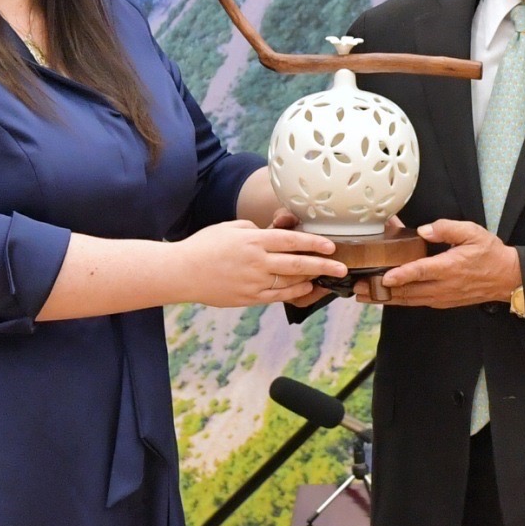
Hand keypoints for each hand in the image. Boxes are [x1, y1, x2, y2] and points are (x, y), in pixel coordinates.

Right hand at [174, 220, 346, 307]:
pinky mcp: (248, 298)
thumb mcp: (231, 227)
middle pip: (297, 264)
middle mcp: (257, 262)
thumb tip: (272, 236)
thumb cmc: (205, 245)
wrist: (182, 272)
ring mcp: (253, 282)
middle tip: (342, 267)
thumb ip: (255, 231)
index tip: (332, 245)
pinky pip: (277, 296)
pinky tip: (305, 288)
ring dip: (311, 279)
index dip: (314, 243)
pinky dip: (294, 292)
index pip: (291, 241)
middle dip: (323, 265)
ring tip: (326, 278)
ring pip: (290, 282)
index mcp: (253, 240)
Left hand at [377, 219, 520, 307]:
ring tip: (363, 295)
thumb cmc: (489, 253)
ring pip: (408, 300)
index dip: (401, 274)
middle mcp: (442, 286)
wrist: (506, 278)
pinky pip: (416, 302)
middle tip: (358, 287)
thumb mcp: (472, 233)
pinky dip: (398, 300)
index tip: (383, 277)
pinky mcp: (441, 301)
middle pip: (407, 291)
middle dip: (381, 290)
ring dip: (385, 298)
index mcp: (449, 267)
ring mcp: (441, 297)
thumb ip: (447, 229)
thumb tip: (424, 230)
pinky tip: (384, 297)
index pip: (421, 271)